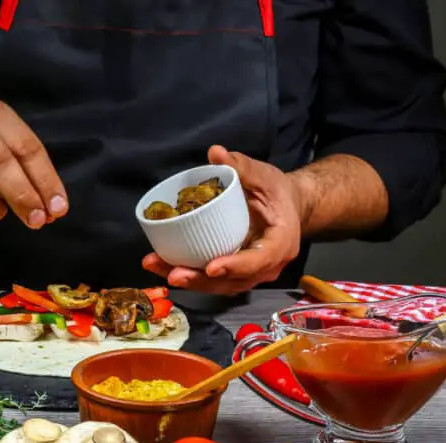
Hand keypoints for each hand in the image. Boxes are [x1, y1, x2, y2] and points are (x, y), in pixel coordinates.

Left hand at [143, 145, 305, 295]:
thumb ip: (241, 166)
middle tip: (173, 274)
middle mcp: (268, 265)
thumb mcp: (263, 176)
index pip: (260, 260)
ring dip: (190, 281)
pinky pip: (213, 280)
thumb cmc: (276, 192)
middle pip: (234, 281)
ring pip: (221, 286)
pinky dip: (190, 276)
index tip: (211, 267)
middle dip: (201, 281)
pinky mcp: (235, 273)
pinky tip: (163, 266)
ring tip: (159, 268)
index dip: (236, 266)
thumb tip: (216, 153)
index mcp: (281, 242)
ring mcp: (251, 273)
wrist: (287, 207)